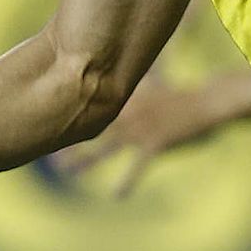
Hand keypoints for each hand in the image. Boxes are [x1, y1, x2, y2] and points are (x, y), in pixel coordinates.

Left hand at [51, 78, 210, 196]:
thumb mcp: (155, 79)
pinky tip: (117, 195)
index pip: (89, 101)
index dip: (67, 108)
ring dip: (85, 160)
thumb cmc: (179, 94)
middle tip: (44, 149)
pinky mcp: (156, 144)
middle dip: (67, 138)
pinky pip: (137, 166)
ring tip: (66, 171)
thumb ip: (136, 72)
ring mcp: (141, 128)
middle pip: (90, 126)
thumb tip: (129, 55)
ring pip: (106, 147)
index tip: (45, 114)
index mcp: (125, 95)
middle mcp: (128, 110)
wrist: (206, 103)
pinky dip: (127, 181)